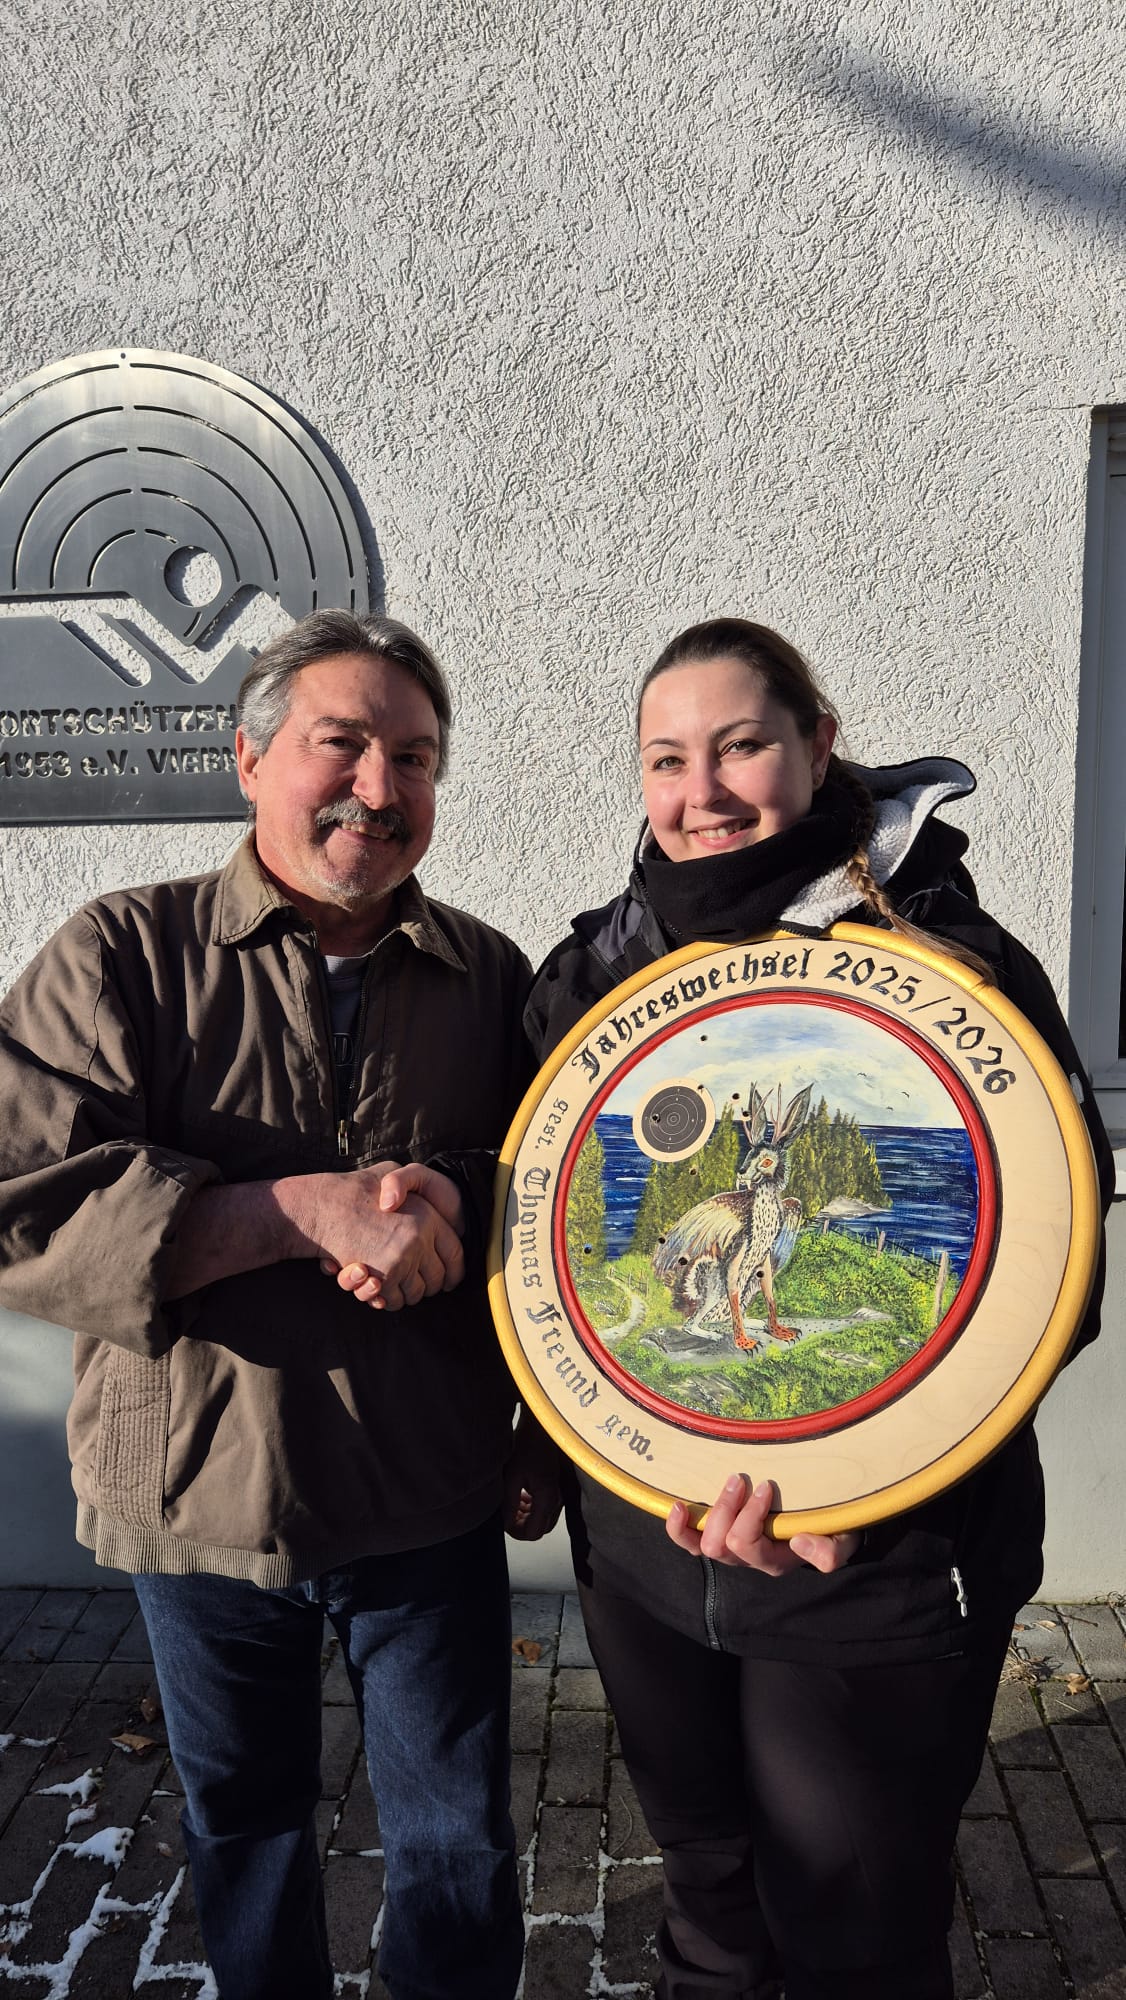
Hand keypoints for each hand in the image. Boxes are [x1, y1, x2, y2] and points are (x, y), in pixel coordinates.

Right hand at [304, 1164, 464, 1310]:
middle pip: (437, 1279)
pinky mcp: (383, 1276)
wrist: (323, 1206)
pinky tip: (378, 1289)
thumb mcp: (389, 1173)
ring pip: (416, 1293)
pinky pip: (393, 1299)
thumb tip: (422, 1209)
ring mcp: (402, 1258)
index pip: (456, 1255)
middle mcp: (420, 1238)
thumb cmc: (355, 1190)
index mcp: (429, 1217)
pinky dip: (386, 1300)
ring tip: (395, 1285)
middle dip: (428, 1287)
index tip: (448, 1280)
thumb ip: (408, 1184)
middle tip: (418, 1285)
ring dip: (406, 1295)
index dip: (453, 1272)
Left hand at [503, 1411, 563, 1540]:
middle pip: (540, 1529)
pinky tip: (523, 1493)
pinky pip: (545, 1506)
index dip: (516, 1532)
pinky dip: (533, 1506)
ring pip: (543, 1518)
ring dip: (527, 1516)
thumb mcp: (512, 1477)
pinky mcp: (556, 1486)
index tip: (504, 1523)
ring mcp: (559, 1493)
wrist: (540, 1426)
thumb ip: (510, 1504)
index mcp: (547, 1499)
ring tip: (514, 1502)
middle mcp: (557, 1499)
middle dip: (522, 1525)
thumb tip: (506, 1523)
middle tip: (508, 1514)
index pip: (533, 1533)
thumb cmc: (528, 1446)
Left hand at [666, 1474, 860, 1575]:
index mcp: (774, 1562)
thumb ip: (829, 1552)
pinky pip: (691, 1543)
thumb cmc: (832, 1531)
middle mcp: (749, 1560)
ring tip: (729, 1484)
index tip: (767, 1485)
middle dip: (726, 1509)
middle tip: (742, 1479)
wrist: (829, 1529)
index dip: (750, 1513)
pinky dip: (680, 1528)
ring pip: (703, 1545)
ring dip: (712, 1511)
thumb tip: (799, 1542)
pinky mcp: (721, 1537)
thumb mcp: (841, 1542)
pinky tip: (676, 1507)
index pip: (747, 1544)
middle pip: (719, 1545)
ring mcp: (732, 1550)